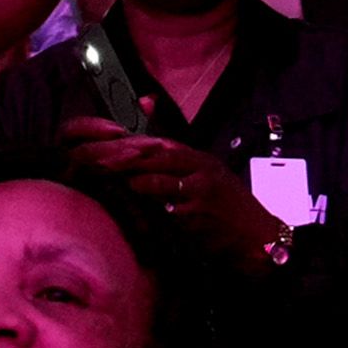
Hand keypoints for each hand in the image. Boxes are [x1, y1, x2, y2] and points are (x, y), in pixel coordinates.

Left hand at [61, 122, 284, 268]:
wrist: (260, 241)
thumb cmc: (230, 208)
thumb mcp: (208, 174)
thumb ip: (175, 154)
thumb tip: (146, 107)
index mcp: (199, 159)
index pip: (155, 145)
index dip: (124, 148)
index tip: (96, 153)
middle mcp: (199, 171)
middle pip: (150, 160)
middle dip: (117, 164)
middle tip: (87, 169)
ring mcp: (198, 195)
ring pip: (153, 185)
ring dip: (126, 188)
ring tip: (100, 190)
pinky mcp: (196, 220)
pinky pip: (162, 215)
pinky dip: (142, 215)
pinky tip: (123, 217)